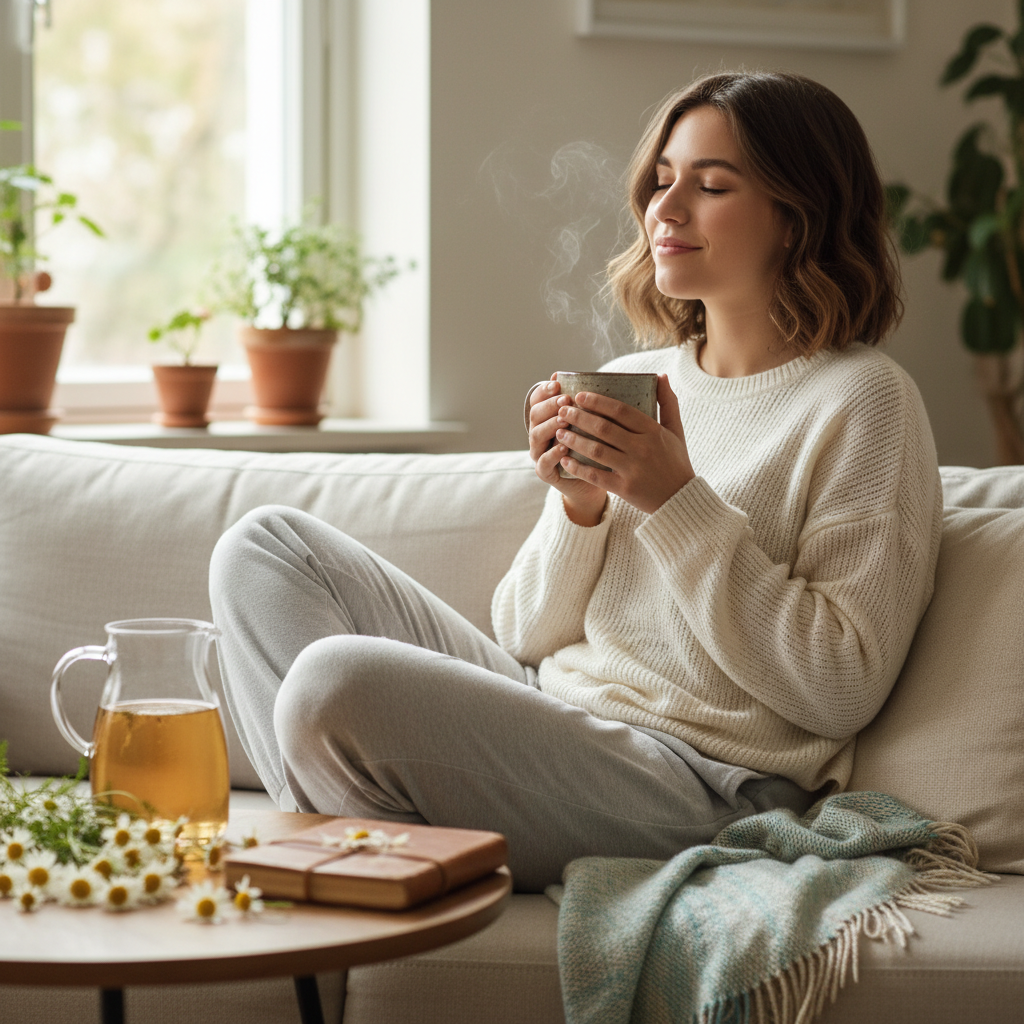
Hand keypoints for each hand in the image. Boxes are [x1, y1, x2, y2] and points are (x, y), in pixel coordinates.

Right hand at [527, 375, 608, 525]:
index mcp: (550, 416)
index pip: (539, 397)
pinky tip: (563, 448)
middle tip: (565, 401)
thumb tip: (610, 379)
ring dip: (550, 425)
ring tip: (565, 421)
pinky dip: (552, 454)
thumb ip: (599, 404)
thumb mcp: (602, 424)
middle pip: (535, 413)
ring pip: (536, 434)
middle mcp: (542, 432)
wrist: (599, 482)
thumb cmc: (603, 448)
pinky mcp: (545, 472)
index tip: (558, 381)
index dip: (545, 389)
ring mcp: (541, 452)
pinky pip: (544, 462)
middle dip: (549, 405)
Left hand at [554, 374, 694, 514]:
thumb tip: (661, 375)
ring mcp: (633, 469)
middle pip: (604, 428)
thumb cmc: (675, 461)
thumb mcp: (676, 431)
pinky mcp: (624, 488)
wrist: (680, 499)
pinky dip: (578, 468)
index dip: (597, 401)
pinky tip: (565, 460)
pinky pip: (596, 476)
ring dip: (574, 440)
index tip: (579, 396)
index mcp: (653, 431)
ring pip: (597, 451)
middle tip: (562, 411)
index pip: (621, 411)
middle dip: (579, 418)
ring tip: (560, 432)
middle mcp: (642, 448)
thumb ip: (668, 403)